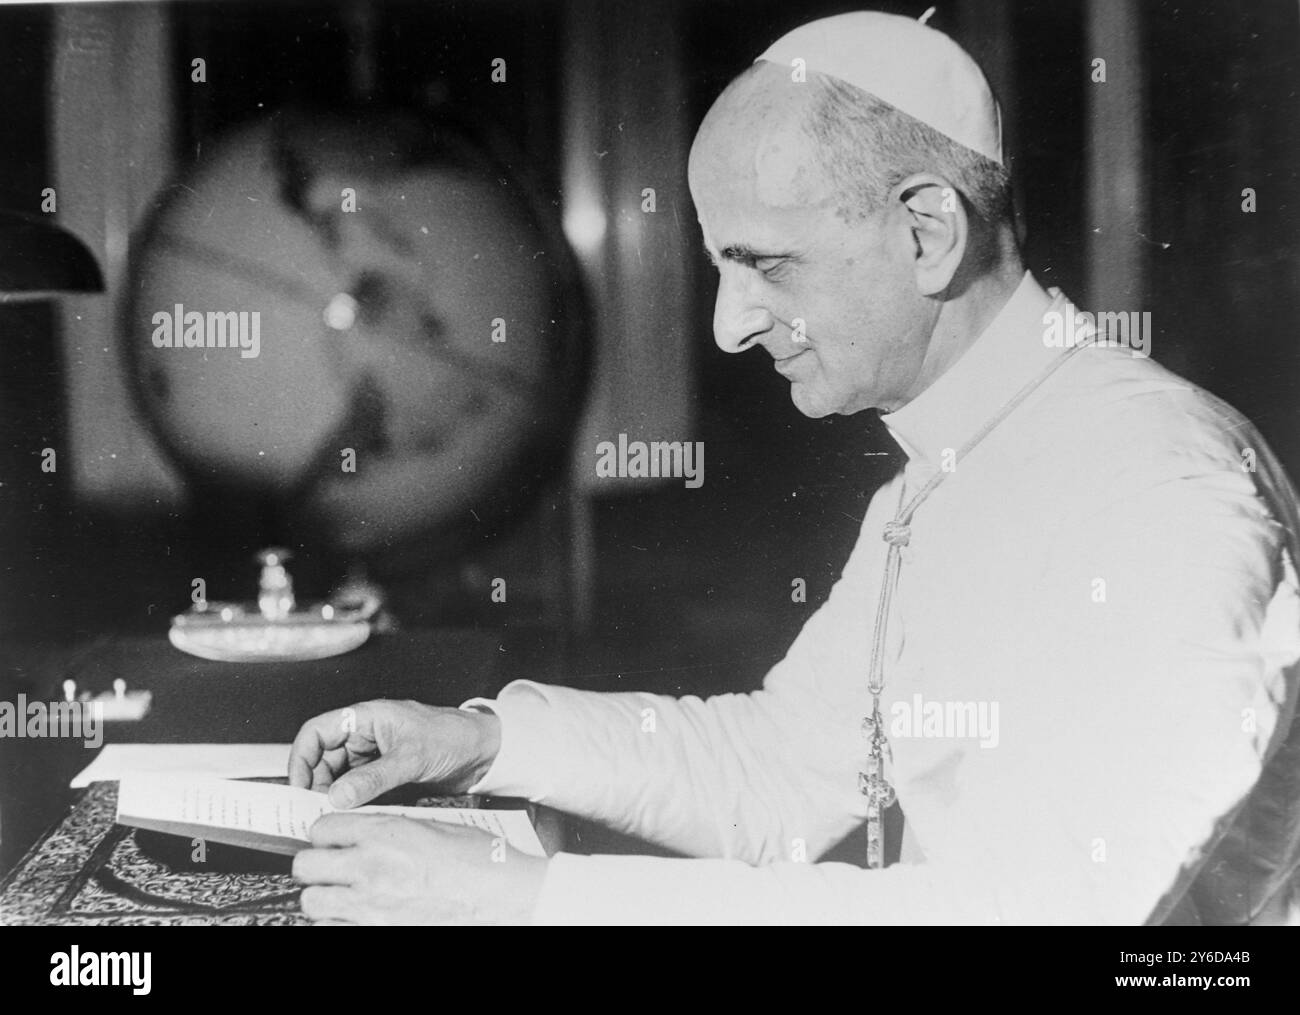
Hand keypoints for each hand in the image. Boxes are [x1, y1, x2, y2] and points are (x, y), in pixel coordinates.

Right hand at [288, 700, 500, 807]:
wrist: (485, 751)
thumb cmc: (453, 736)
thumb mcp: (411, 757)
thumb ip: (374, 778)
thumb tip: (337, 796)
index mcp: (366, 717)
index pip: (317, 732)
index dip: (301, 758)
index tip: (297, 788)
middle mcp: (366, 734)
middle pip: (323, 758)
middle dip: (315, 783)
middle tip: (314, 810)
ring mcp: (374, 755)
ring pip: (338, 776)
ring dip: (334, 795)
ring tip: (333, 816)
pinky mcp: (384, 773)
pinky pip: (357, 788)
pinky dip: (352, 802)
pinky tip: (354, 816)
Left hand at [293, 814, 547, 924]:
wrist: (503, 896)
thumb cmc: (480, 861)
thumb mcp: (434, 827)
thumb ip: (391, 829)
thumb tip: (365, 833)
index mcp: (386, 833)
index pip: (322, 827)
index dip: (325, 833)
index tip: (332, 839)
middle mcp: (371, 868)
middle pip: (305, 865)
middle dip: (314, 865)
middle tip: (328, 867)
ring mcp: (370, 907)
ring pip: (312, 903)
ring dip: (322, 898)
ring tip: (339, 896)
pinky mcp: (376, 932)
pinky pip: (332, 929)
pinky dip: (338, 923)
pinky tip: (354, 917)